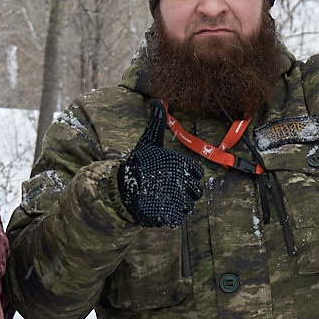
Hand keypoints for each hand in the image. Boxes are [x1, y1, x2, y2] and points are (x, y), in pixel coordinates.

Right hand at [116, 100, 205, 227]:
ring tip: (161, 198)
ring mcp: (176, 200)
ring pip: (188, 206)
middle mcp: (182, 182)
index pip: (197, 174)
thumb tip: (158, 101)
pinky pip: (178, 218)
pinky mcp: (169, 215)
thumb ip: (156, 123)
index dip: (187, 176)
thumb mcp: (148, 142)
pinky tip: (159, 209)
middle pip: (196, 192)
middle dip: (184, 191)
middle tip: (167, 189)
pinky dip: (170, 215)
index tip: (174, 176)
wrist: (121, 188)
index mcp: (181, 164)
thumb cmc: (138, 164)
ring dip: (178, 204)